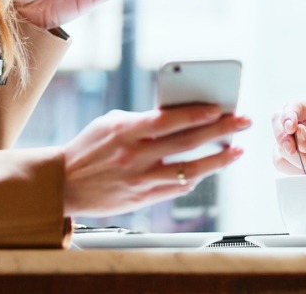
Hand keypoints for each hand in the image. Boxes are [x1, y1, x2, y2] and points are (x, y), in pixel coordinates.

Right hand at [61, 106, 249, 217]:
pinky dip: (196, 178)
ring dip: (217, 160)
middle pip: (187, 143)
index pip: (169, 120)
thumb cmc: (88, 149)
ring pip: (189, 170)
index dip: (197, 114)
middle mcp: (135, 156)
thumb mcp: (110, 124)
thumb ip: (142, 120)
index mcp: (126, 131)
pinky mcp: (142, 199)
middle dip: (220, 130)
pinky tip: (210, 169)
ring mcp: (140, 180)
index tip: (220, 107)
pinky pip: (177, 188)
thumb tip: (178, 115)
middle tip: (242, 121)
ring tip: (236, 151)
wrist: (62, 184)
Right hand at [271, 101, 305, 175]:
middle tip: (293, 150)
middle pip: (278, 119)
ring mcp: (291, 137)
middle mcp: (302, 121)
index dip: (289, 115)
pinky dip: (292, 167)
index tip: (291, 128)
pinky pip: (279, 159)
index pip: (296, 106)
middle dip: (283, 136)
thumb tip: (297, 132)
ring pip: (278, 141)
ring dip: (294, 156)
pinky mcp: (285, 154)